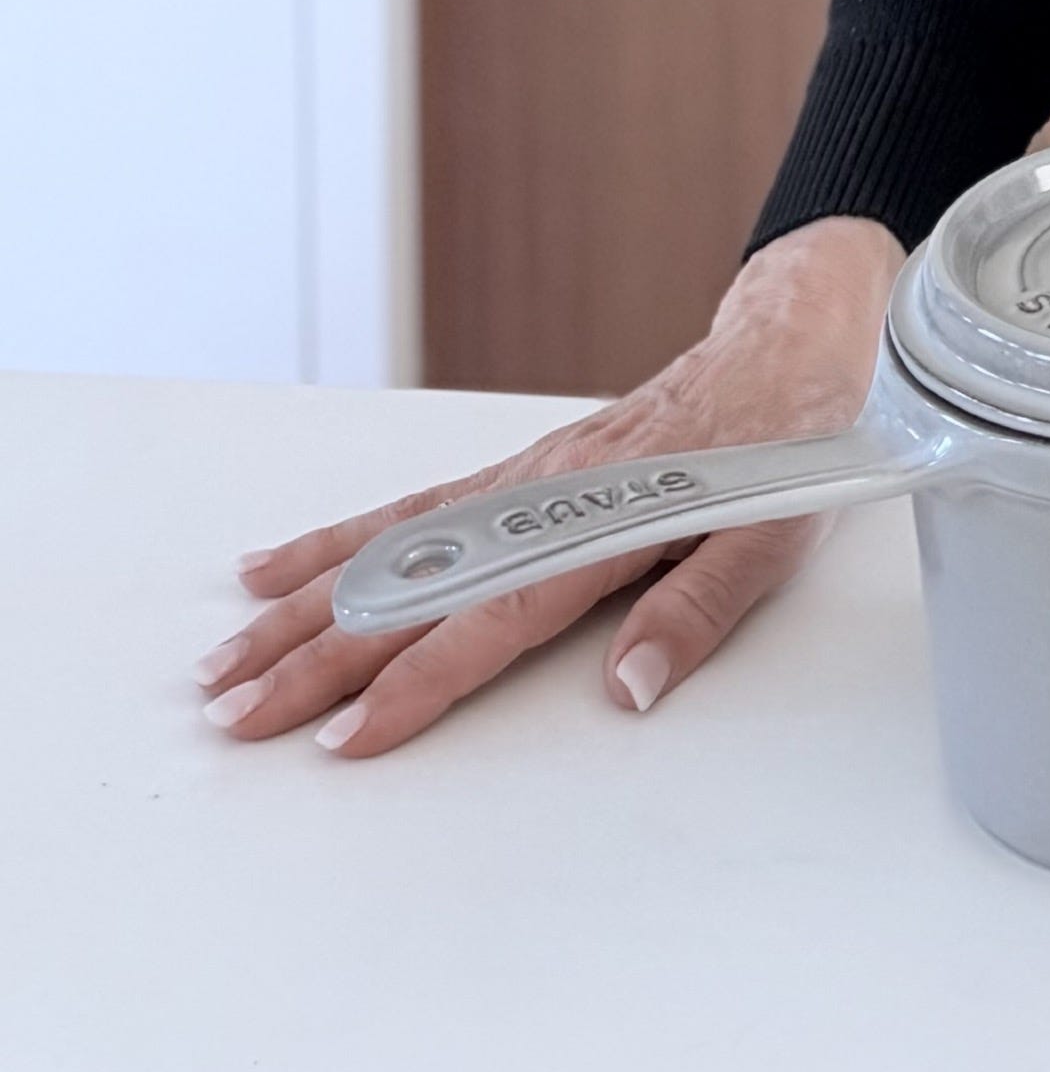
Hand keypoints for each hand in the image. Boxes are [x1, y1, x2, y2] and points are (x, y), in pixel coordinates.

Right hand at [192, 216, 902, 758]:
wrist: (801, 334)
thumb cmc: (800, 436)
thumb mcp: (783, 532)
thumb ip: (701, 608)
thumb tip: (630, 688)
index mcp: (611, 523)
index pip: (494, 620)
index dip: (416, 682)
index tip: (343, 737)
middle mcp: (551, 495)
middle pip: (419, 588)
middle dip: (320, 657)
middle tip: (237, 714)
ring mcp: (530, 475)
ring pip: (398, 546)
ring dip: (308, 603)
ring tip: (227, 653)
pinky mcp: (528, 463)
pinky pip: (421, 504)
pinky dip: (345, 537)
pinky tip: (284, 563)